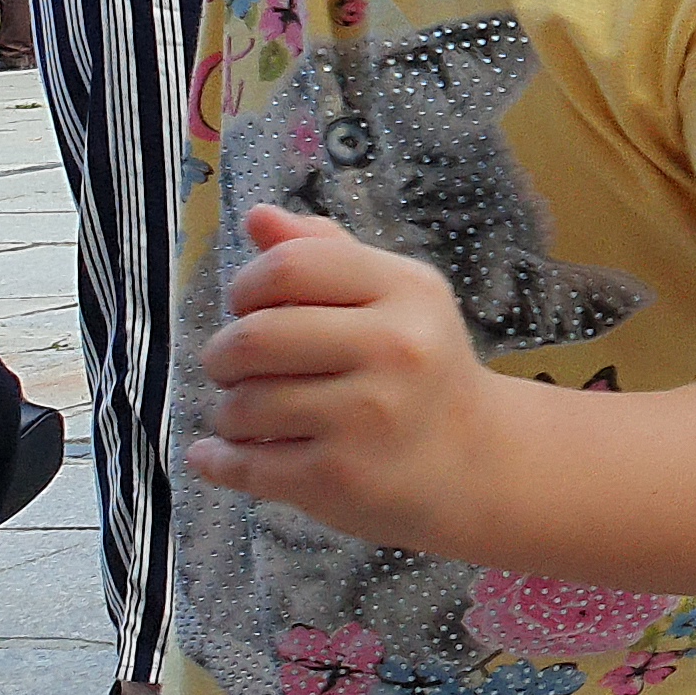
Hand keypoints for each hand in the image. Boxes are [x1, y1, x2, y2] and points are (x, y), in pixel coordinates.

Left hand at [186, 204, 499, 551]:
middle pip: (255, 337)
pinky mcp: (342, 477)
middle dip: (223, 356)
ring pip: (244, 404)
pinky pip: (246, 464)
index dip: (247, 286)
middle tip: (233, 369)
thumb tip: (258, 217)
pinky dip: (219, 460)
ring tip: (249, 417)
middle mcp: (395, 348)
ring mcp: (369, 417)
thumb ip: (326, 254)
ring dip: (228, 413)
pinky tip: (222, 455)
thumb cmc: (421, 367)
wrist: (476, 461)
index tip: (246, 308)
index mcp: (406, 291)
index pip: (291, 266)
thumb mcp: (394, 298)